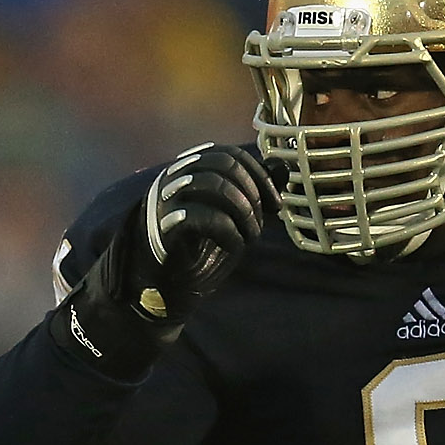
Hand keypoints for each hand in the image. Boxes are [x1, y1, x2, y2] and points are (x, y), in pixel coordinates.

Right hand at [68, 142, 272, 357]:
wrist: (165, 289)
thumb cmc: (198, 252)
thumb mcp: (233, 219)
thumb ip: (253, 193)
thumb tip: (281, 168)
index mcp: (190, 171)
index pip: (231, 155)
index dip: (259, 175)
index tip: (275, 204)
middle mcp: (175, 178)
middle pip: (225, 165)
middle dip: (254, 193)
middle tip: (262, 221)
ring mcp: (167, 199)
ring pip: (215, 184)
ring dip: (245, 211)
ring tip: (251, 235)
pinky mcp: (164, 226)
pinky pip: (203, 215)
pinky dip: (229, 230)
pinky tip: (236, 245)